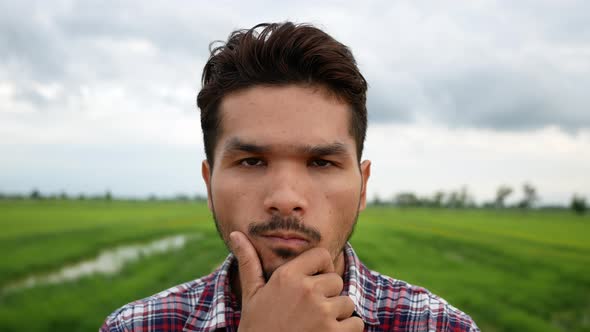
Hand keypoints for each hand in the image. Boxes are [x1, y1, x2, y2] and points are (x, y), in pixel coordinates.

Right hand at [230, 231, 363, 331]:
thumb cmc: (256, 327)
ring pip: (347, 304)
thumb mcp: (251, 295)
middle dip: (328, 296)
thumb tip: (235, 233)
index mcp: (287, 276)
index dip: (321, 269)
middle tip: (308, 313)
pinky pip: (356, 324)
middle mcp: (307, 291)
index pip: (321, 255)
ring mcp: (322, 313)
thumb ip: (249, 262)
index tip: (312, 284)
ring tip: (315, 326)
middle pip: (336, 281)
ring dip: (337, 316)